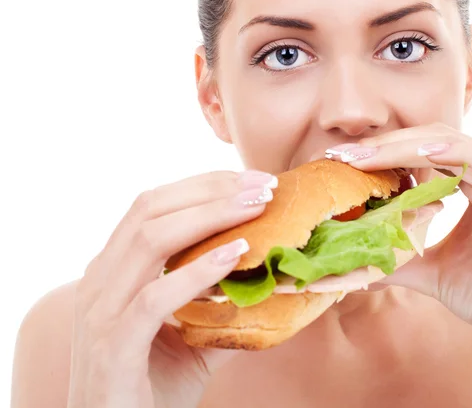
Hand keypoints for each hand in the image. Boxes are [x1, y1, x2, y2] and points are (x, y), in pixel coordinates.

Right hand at [68, 169, 276, 407]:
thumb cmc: (151, 384)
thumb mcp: (192, 332)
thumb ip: (223, 301)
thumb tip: (276, 277)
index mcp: (115, 267)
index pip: (156, 204)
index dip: (205, 184)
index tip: (253, 180)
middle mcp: (101, 280)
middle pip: (151, 208)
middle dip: (211, 190)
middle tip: (264, 186)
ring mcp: (101, 311)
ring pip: (150, 240)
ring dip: (210, 216)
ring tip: (257, 208)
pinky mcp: (113, 347)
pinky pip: (154, 297)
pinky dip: (197, 271)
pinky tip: (235, 254)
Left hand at [324, 124, 471, 357]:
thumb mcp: (432, 270)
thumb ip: (398, 258)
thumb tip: (355, 264)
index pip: (421, 152)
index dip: (381, 152)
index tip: (342, 161)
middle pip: (431, 141)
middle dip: (385, 145)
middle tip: (343, 154)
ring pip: (455, 143)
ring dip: (407, 146)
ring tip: (366, 156)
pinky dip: (459, 154)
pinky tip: (422, 157)